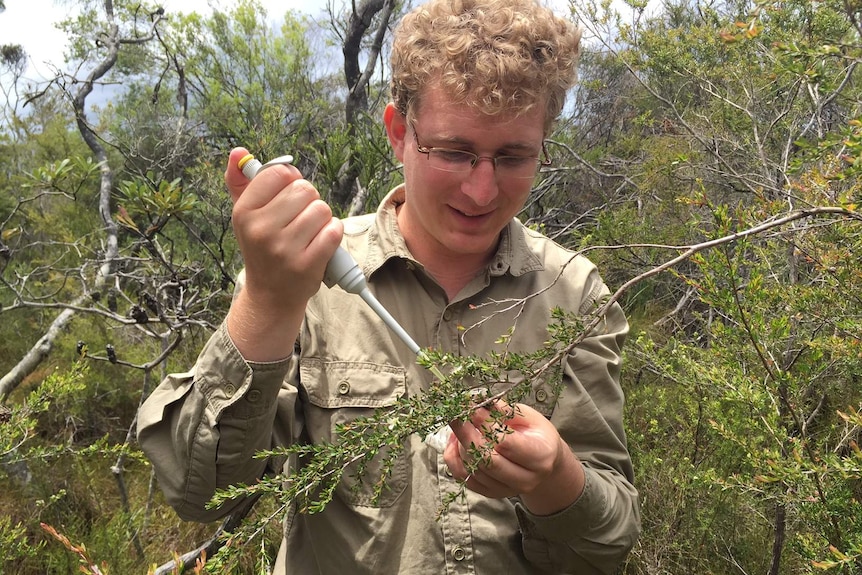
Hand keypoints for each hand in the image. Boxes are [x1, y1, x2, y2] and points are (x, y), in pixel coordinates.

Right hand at [224, 147, 342, 359]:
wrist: (271, 296)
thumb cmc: (262, 248)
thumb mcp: (246, 216)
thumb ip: (241, 182)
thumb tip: (238, 152)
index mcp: (244, 212)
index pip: (278, 173)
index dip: (290, 180)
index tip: (286, 196)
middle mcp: (261, 230)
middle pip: (305, 189)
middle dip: (308, 201)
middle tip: (299, 220)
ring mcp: (284, 249)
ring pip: (322, 209)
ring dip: (322, 219)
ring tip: (308, 234)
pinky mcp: (307, 265)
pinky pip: (334, 231)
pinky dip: (333, 234)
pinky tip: (321, 244)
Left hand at [444, 400, 584, 514]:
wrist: (542, 461)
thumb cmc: (536, 434)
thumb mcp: (529, 416)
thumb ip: (505, 411)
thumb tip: (479, 403)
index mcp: (540, 456)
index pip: (506, 443)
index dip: (485, 425)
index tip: (471, 407)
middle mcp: (525, 479)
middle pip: (487, 460)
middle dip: (467, 434)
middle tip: (456, 414)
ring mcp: (506, 490)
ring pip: (473, 468)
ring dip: (460, 444)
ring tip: (460, 424)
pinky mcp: (490, 493)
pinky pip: (463, 477)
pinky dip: (454, 458)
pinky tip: (455, 440)